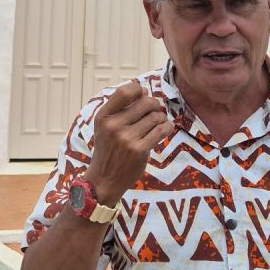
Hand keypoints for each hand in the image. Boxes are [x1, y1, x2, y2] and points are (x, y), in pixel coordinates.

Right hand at [86, 80, 173, 204]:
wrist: (104, 179)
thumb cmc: (108, 150)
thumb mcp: (104, 127)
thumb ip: (119, 109)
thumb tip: (144, 91)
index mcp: (103, 117)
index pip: (124, 92)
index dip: (139, 90)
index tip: (143, 95)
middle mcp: (113, 125)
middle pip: (145, 102)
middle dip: (155, 105)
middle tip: (156, 111)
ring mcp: (126, 138)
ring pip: (156, 117)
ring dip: (161, 118)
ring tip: (158, 123)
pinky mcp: (139, 150)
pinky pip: (161, 130)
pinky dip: (167, 127)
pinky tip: (164, 129)